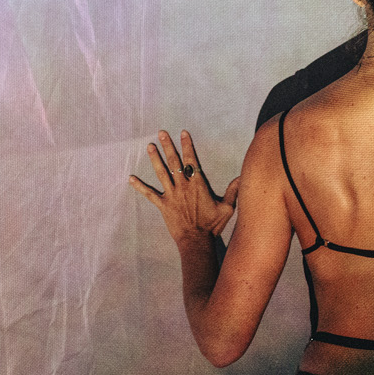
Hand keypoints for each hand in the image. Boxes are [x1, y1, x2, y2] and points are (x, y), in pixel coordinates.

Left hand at [129, 129, 237, 244]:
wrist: (196, 241)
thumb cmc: (211, 225)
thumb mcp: (227, 208)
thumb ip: (233, 191)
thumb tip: (242, 177)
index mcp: (198, 185)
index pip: (192, 161)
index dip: (187, 146)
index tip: (183, 133)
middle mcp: (183, 187)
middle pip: (174, 162)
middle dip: (168, 146)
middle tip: (161, 133)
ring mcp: (171, 195)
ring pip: (161, 173)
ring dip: (155, 159)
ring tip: (150, 146)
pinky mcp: (163, 206)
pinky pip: (150, 194)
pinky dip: (140, 186)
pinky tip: (131, 178)